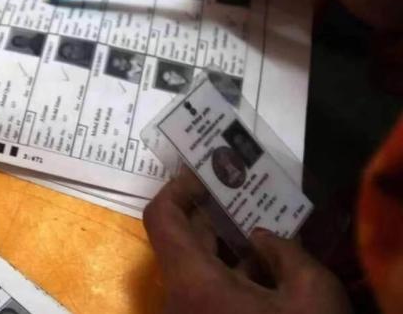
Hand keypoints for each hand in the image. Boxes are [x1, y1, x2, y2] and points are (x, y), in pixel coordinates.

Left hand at [143, 169, 351, 313]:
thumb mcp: (312, 295)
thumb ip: (286, 253)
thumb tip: (260, 238)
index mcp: (192, 281)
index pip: (160, 219)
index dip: (177, 189)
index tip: (204, 175)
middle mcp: (177, 298)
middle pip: (179, 241)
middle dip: (207, 213)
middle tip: (238, 191)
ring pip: (193, 267)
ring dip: (221, 243)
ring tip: (257, 223)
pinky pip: (204, 290)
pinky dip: (226, 272)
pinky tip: (263, 265)